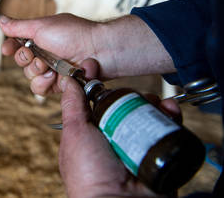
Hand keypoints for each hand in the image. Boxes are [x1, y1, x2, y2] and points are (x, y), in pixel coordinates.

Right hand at [0, 13, 174, 96]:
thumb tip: (0, 19)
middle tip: (38, 55)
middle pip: (22, 63)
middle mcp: (45, 53)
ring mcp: (52, 70)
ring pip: (30, 77)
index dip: (10, 48)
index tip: (8, 49)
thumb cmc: (74, 34)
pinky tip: (57, 76)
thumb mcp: (42, 26)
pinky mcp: (58, 84)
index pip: (17, 44)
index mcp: (39, 37)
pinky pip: (40, 89)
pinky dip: (46, 83)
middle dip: (27, 60)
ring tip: (51, 67)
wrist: (99, 50)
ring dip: (37, 72)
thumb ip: (19, 26)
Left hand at [58, 76, 178, 197]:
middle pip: (125, 106)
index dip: (97, 84)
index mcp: (91, 135)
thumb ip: (72, 106)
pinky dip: (170, 117)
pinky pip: (166, 129)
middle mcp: (113, 139)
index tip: (95, 65)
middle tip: (132, 96)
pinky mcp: (157, 153)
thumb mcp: (74, 134)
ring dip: (152, 104)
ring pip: (147, 114)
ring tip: (154, 104)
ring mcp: (136, 146)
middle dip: (130, 95)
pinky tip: (169, 110)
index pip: (96, 103)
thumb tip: (68, 79)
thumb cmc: (88, 175)